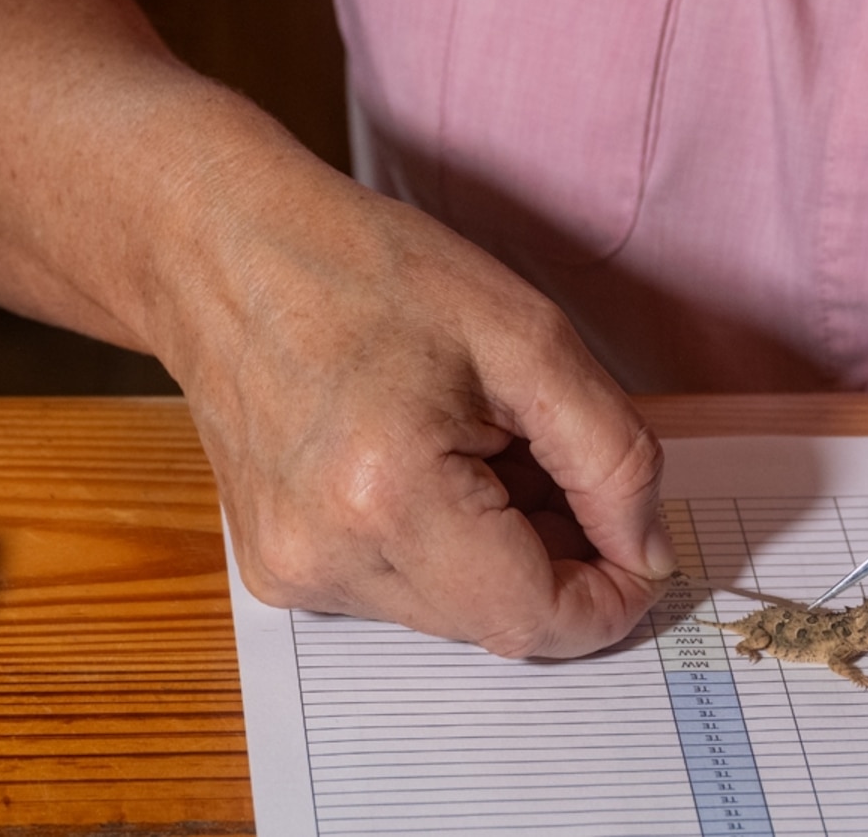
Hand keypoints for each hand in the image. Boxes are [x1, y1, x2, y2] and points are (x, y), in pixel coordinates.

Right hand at [158, 162, 673, 657]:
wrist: (220, 247)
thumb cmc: (364, 268)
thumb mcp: (525, 334)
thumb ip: (611, 453)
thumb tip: (646, 550)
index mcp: (390, 499)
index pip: (536, 620)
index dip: (609, 595)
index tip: (637, 541)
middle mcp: (327, 559)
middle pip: (495, 619)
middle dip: (553, 554)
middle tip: (548, 447)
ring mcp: (290, 572)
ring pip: (449, 610)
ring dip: (494, 548)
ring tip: (474, 437)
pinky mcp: (271, 568)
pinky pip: (394, 588)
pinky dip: (437, 541)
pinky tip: (420, 456)